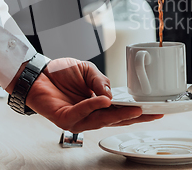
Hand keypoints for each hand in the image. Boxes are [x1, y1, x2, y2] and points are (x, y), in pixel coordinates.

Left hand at [25, 58, 162, 132]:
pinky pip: (82, 113)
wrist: (37, 72)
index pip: (120, 111)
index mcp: (97, 105)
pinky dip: (93, 106)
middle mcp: (89, 115)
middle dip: (134, 118)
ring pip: (101, 119)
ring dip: (118, 114)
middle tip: (151, 114)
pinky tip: (104, 100)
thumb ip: (100, 82)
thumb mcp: (87, 70)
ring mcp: (77, 119)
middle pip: (115, 120)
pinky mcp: (64, 119)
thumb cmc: (60, 73)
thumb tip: (111, 94)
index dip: (137, 112)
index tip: (154, 110)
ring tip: (133, 109)